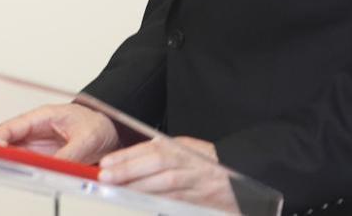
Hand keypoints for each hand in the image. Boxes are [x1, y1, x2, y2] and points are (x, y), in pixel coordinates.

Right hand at [0, 102, 119, 162]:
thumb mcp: (87, 140)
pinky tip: (22, 174)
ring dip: (8, 161)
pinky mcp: (43, 156)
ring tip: (9, 170)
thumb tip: (53, 166)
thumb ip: (69, 154)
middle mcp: (36, 129)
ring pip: (12, 152)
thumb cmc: (98, 125)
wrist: (110, 131)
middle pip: (6, 139)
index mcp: (43, 116)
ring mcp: (38, 143)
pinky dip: (20, 169)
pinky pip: (25, 162)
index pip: (13, 126)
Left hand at [99, 136, 238, 212]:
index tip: (107, 163)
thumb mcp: (186, 151)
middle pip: (157, 164)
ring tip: (117, 190)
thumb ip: (162, 152)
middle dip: (129, 171)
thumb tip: (128, 159)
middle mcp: (191, 163)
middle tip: (106, 177)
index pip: (152, 149)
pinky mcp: (201, 201)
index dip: (128, 156)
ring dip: (139, 188)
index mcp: (184, 148)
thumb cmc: (210, 164)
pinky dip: (157, 202)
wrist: (245, 176)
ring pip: (166, 184)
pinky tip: (140, 203)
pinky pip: (176, 201)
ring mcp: (197, 182)